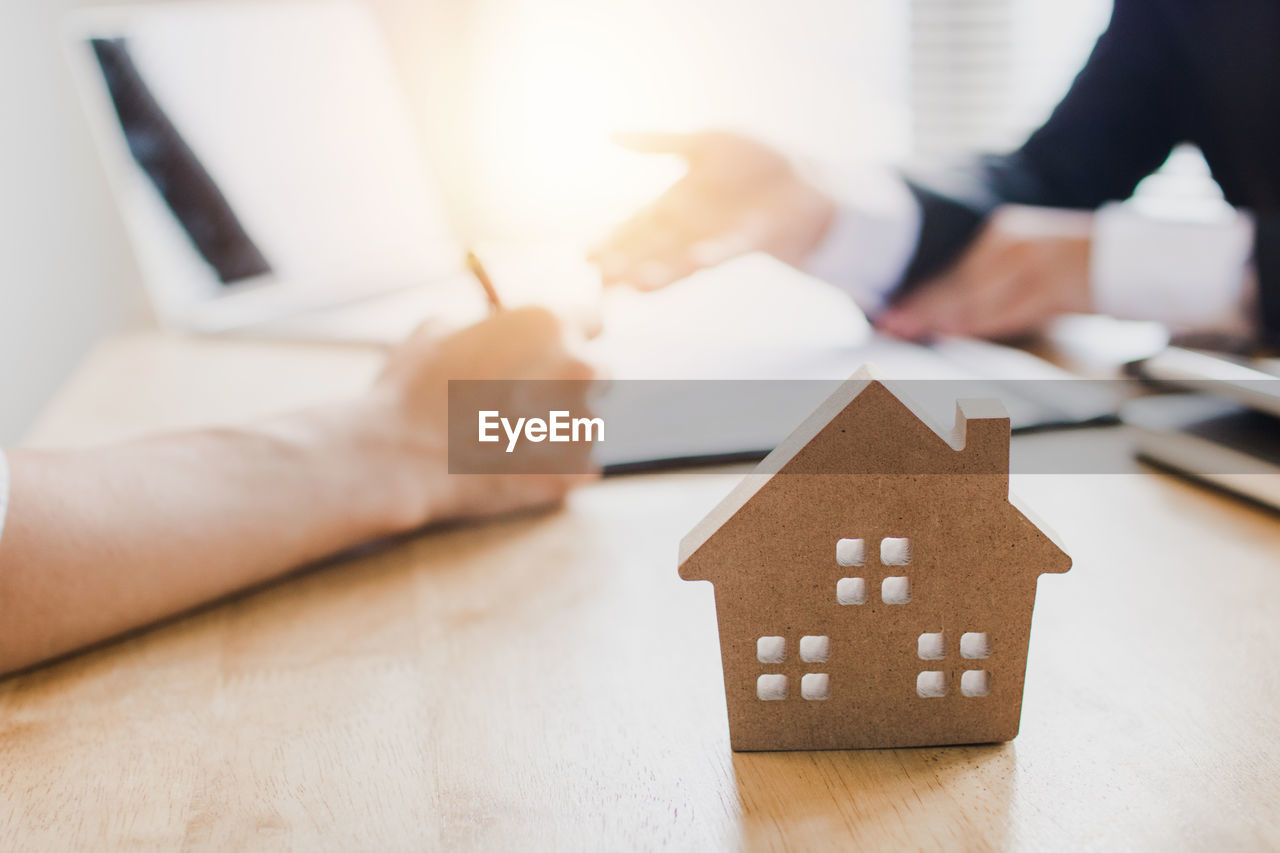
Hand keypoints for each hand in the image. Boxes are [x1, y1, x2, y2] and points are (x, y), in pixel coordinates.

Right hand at [351, 308, 597, 529]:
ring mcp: (582, 422)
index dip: (570, 337)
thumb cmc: (412, 390)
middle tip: (525, 403)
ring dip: (559, 429)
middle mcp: (578, 367)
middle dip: (568, 386)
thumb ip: (483, 326)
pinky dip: (555, 467)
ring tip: (508, 439)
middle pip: (596, 373)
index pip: (591, 321)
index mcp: (549, 323)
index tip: (554, 353)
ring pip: (585, 422)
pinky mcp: (575, 470)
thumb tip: (490, 327)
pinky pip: (578, 466)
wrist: (400, 457)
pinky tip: (515, 466)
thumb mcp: (438, 331)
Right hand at [592, 131, 835, 289]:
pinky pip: (726, 248)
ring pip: (681, 258)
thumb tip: (609, 135)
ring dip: (659, 270)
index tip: (585, 257)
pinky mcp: (748, 239)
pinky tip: (698, 260)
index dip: (611, 241)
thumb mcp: (701, 145)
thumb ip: (657, 143)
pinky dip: (712, 253)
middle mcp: (690, 227)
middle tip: (600, 279)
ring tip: (635, 284)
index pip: (634, 226)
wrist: (803, 182)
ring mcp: (717, 237)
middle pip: (651, 248)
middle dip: (627, 263)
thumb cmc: (753, 164)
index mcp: (675, 205)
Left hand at [877, 205, 1093, 340]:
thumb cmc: (1074, 270)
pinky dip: (979, 322)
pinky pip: (1008, 309)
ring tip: (910, 330)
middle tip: (889, 325)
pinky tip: (954, 331)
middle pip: (956, 282)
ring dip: (941, 317)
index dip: (918, 293)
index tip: (888, 311)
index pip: (950, 269)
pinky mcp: (1053, 285)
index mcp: (1000, 234)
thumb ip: (986, 284)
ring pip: (977, 296)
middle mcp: (1012, 243)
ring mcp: (1033, 262)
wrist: (1132, 260)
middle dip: (919, 307)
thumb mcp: (1024, 265)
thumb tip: (943, 316)